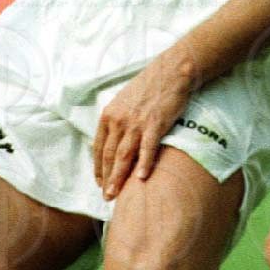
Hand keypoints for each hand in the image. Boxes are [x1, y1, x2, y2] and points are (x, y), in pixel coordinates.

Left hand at [93, 54, 196, 199]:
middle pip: (109, 155)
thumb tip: (112, 141)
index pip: (99, 147)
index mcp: (109, 115)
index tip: (100, 183)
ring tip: (116, 194)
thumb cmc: (148, 87)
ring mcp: (136, 123)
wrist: (170, 72)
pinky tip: (141, 178)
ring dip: (119, 177)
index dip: (98, 168)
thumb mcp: (124, 102)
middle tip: (106, 197)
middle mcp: (119, 120)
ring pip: (124, 155)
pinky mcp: (155, 124)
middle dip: (106, 178)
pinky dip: (143, 163)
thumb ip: (116, 121)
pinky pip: (147, 148)